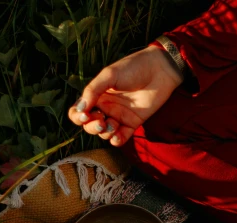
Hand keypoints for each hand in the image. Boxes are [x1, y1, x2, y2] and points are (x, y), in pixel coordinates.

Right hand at [67, 45, 183, 146]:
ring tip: (112, 125)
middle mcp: (106, 107)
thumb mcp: (109, 75)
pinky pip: (121, 137)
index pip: (79, 111)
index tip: (85, 114)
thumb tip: (80, 108)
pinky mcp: (133, 123)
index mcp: (96, 95)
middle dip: (91, 127)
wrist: (159, 70)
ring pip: (104, 133)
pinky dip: (116, 140)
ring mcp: (119, 116)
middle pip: (89, 125)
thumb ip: (93, 90)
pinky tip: (116, 137)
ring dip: (105, 133)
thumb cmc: (133, 68)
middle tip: (101, 121)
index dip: (78, 116)